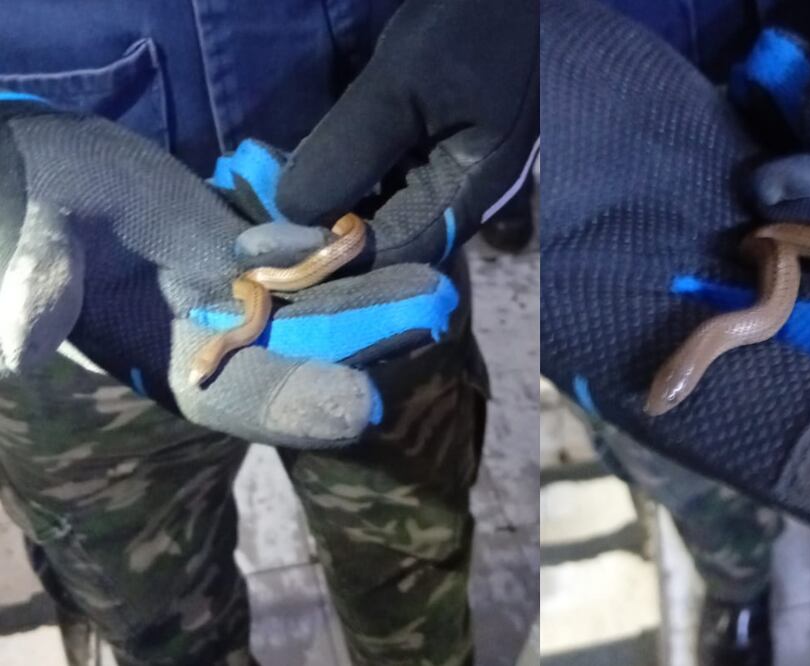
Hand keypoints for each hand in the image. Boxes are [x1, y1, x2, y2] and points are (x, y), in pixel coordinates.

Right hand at [0, 95, 458, 447]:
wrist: (49, 177)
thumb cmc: (32, 209)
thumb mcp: (28, 248)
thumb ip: (36, 292)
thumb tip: (14, 348)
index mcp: (164, 360)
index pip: (239, 400)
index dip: (298, 405)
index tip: (364, 408)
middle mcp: (216, 339)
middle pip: (303, 349)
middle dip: (367, 337)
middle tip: (434, 316)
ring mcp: (240, 294)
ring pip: (318, 301)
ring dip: (374, 293)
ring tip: (435, 281)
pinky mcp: (255, 251)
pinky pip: (306, 256)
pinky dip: (340, 249)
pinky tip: (383, 236)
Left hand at [211, 0, 538, 268]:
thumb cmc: (468, 25)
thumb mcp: (401, 85)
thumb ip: (349, 154)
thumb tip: (288, 216)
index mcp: (474, 192)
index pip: (398, 252)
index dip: (336, 258)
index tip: (269, 250)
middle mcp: (465, 194)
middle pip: (392, 240)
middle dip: (328, 239)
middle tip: (258, 234)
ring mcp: (450, 169)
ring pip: (385, 211)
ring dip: (330, 211)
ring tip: (267, 210)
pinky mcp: (434, 143)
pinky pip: (385, 180)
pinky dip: (344, 182)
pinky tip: (301, 176)